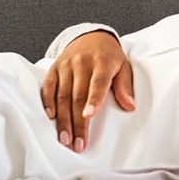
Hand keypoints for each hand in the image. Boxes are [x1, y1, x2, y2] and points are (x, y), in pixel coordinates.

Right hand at [40, 30, 135, 152]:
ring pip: (62, 95)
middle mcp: (82, 63)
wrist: (91, 36)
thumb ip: (124, 86)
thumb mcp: (123, 66)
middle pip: (78, 96)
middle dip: (77, 122)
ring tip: (64, 138)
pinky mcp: (54, 68)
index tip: (89, 116)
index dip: (94, 100)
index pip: (98, 83)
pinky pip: (48, 87)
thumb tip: (130, 106)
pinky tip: (51, 117)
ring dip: (62, 119)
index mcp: (103, 62)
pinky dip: (48, 102)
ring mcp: (66, 65)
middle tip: (77, 143)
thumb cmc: (109, 56)